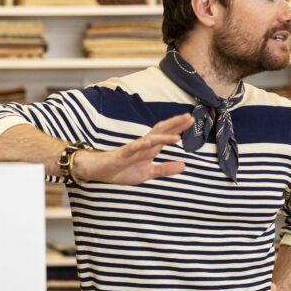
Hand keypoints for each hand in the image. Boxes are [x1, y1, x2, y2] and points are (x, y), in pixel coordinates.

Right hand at [72, 113, 193, 185]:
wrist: (98, 171)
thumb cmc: (121, 170)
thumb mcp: (147, 172)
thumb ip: (164, 168)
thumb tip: (183, 165)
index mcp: (149, 149)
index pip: (165, 135)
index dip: (178, 128)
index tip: (191, 120)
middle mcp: (143, 145)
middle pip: (160, 132)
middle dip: (174, 125)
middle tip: (189, 117)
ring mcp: (133, 149)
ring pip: (150, 139)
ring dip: (163, 136)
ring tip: (178, 134)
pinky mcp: (122, 154)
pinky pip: (133, 148)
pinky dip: (143, 145)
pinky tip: (152, 142)